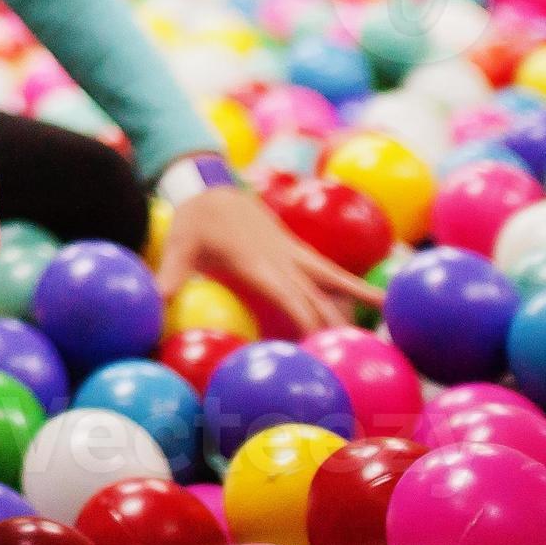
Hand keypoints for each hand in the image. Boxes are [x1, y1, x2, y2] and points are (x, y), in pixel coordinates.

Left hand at [157, 184, 376, 336]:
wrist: (210, 184)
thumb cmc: (194, 220)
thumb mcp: (178, 246)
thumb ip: (170, 276)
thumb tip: (156, 304)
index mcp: (258, 264)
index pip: (290, 299)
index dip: (307, 324)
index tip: (321, 351)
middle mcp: (283, 260)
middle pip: (318, 298)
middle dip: (336, 328)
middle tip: (361, 360)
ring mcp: (294, 255)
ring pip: (333, 283)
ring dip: (357, 305)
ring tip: (390, 327)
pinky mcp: (298, 252)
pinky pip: (331, 273)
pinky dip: (355, 288)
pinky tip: (381, 302)